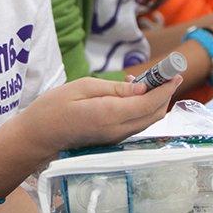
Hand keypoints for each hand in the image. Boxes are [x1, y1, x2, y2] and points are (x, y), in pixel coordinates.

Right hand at [12, 76, 178, 155]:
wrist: (38, 137)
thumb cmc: (53, 108)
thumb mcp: (82, 87)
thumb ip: (115, 89)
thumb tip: (142, 87)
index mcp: (110, 115)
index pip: (149, 103)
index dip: (165, 88)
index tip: (174, 72)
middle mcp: (118, 131)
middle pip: (154, 114)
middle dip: (164, 94)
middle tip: (165, 74)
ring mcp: (116, 138)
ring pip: (147, 120)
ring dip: (154, 101)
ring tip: (146, 80)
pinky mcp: (112, 140)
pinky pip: (136, 124)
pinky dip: (142, 108)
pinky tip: (132, 94)